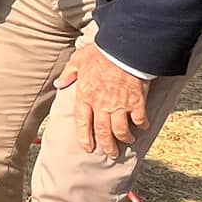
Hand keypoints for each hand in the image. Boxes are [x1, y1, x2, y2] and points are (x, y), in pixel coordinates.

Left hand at [55, 43, 148, 159]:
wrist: (125, 48)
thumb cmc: (101, 52)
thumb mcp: (79, 59)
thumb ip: (69, 73)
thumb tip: (59, 84)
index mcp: (86, 96)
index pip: (82, 123)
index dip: (85, 137)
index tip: (88, 147)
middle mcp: (101, 105)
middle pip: (102, 132)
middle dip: (107, 146)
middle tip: (110, 154)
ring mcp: (119, 106)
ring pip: (120, 131)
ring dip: (124, 139)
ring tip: (126, 142)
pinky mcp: (136, 103)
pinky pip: (139, 120)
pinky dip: (141, 126)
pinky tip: (142, 127)